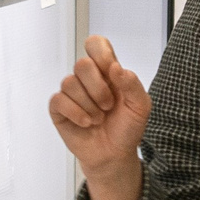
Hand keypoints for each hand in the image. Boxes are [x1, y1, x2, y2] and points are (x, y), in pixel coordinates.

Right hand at [50, 36, 149, 199]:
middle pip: (82, 64)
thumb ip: (132, 84)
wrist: (115, 155)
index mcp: (107, 71)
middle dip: (98, 88)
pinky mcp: (59, 108)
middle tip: (109, 106)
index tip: (111, 71)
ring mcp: (71, 93)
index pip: (96, 44)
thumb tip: (116, 67)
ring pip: (70, 82)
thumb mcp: (140, 106)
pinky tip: (86, 123)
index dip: (101, 53)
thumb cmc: (127, 128)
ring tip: (99, 118)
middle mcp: (87, 79)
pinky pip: (59, 100)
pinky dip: (76, 113)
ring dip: (89, 106)